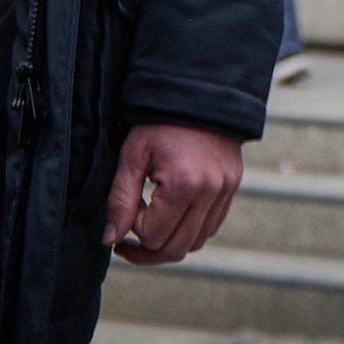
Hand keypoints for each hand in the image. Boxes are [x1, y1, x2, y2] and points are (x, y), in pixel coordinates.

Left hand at [104, 123, 245, 263]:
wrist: (200, 94)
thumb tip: (111, 239)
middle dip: (147, 250)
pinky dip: (190, 231)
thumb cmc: (161, 123)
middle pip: (176, 249)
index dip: (133, 231)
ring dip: (170, 243)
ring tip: (151, 226)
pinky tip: (173, 217)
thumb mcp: (133, 156)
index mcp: (184, 184)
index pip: (154, 236)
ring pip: (196, 243)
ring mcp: (226, 191)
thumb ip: (120, 200)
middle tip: (127, 240)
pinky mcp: (233, 187)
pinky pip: (211, 226)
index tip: (126, 211)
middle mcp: (210, 192)